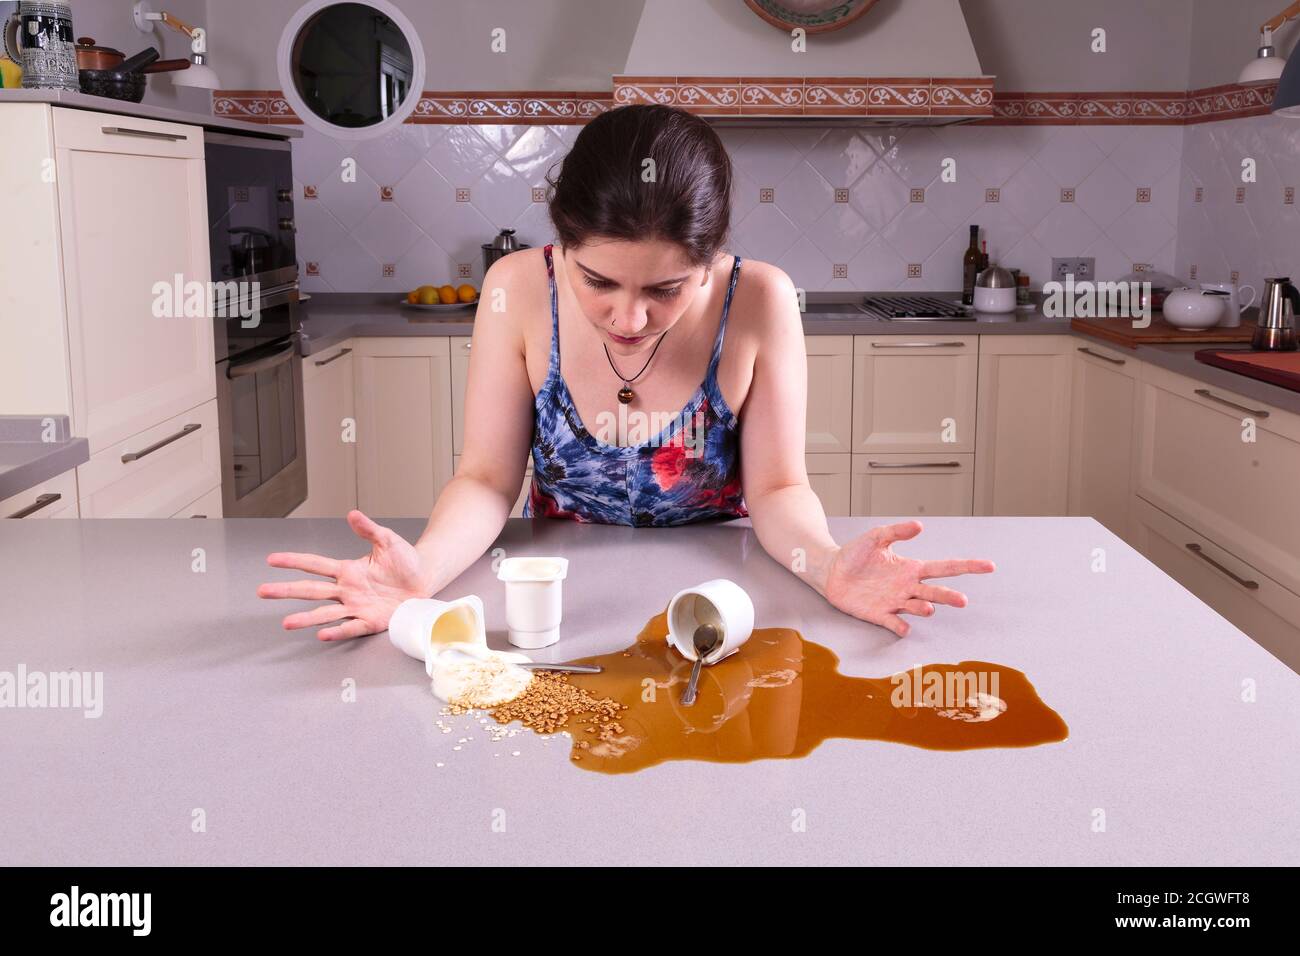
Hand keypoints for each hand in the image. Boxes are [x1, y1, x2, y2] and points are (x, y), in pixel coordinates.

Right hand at [257, 510, 430, 640]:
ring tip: (286, 622)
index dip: (294, 561)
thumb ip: (369, 529)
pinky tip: (322, 633)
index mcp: (348, 570)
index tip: (272, 559)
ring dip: (306, 618)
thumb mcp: (387, 540)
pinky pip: (351, 627)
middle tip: (263, 591)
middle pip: (311, 590)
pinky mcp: (371, 620)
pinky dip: (337, 631)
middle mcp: (347, 590)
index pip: (315, 564)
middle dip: (286, 591)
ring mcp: (356, 606)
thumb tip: (353, 514)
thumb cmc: (405, 561)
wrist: (425, 579)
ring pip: (325, 613)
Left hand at [823, 520, 994, 636]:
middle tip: (962, 600)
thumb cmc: (855, 554)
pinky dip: (900, 626)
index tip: (989, 566)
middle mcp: (907, 587)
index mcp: (911, 568)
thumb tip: (920, 525)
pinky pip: (894, 622)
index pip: (945, 567)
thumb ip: (897, 531)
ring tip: (929, 608)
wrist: (832, 571)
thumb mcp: (876, 537)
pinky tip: (905, 626)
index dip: (968, 567)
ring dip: (924, 609)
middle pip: (936, 592)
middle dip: (949, 596)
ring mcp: (894, 602)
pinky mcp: (879, 614)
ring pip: (918, 607)